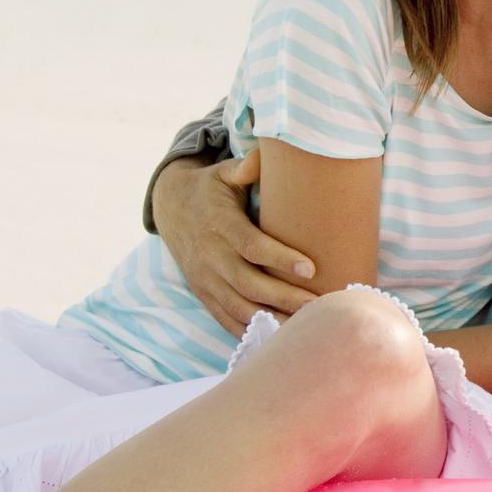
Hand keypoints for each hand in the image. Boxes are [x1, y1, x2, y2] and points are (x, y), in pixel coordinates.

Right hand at [150, 151, 318, 336]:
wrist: (170, 207)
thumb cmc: (211, 188)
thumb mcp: (225, 173)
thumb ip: (248, 167)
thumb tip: (267, 153)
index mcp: (220, 225)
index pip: (252, 247)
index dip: (280, 259)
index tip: (311, 268)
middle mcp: (210, 256)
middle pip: (250, 284)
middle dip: (285, 298)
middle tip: (321, 306)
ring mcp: (205, 279)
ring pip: (239, 307)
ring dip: (272, 319)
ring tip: (305, 326)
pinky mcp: (203, 293)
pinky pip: (226, 318)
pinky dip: (250, 330)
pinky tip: (277, 338)